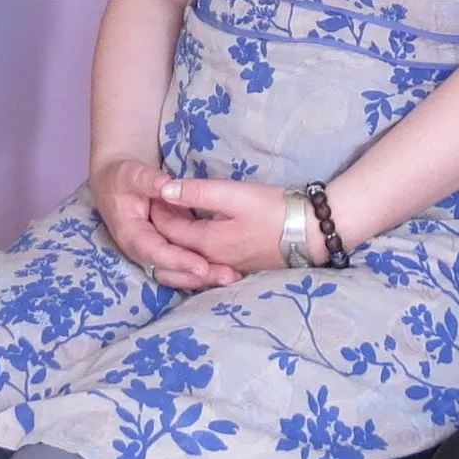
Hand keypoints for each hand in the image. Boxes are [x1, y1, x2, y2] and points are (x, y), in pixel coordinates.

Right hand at [92, 158, 239, 292]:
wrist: (115, 183)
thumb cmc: (122, 178)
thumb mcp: (132, 175)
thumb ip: (149, 181)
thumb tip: (167, 186)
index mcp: (132, 235)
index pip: (157, 253)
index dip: (179, 260)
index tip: (202, 266)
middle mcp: (142, 250)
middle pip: (171, 269)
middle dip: (197, 275)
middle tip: (226, 276)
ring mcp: (154, 252)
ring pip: (179, 271)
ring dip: (203, 276)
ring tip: (231, 276)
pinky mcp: (166, 248)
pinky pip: (183, 262)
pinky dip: (202, 267)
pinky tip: (225, 268)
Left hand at [143, 173, 310, 279]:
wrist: (310, 232)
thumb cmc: (272, 210)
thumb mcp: (233, 194)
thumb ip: (197, 192)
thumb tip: (163, 189)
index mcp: (207, 243)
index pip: (169, 231)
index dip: (157, 212)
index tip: (149, 195)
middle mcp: (213, 262)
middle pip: (178, 248)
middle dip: (164, 228)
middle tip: (155, 207)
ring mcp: (228, 268)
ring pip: (192, 259)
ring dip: (178, 243)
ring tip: (172, 222)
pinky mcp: (241, 268)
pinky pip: (208, 264)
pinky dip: (195, 253)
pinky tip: (198, 240)